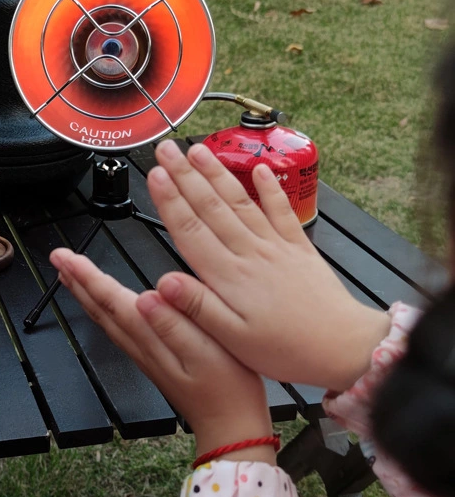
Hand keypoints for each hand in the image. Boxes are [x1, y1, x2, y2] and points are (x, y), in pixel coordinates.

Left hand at [50, 248, 275, 461]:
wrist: (230, 427)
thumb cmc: (228, 390)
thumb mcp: (208, 352)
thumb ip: (175, 323)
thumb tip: (147, 297)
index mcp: (151, 337)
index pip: (110, 300)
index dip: (87, 276)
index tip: (66, 257)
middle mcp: (141, 345)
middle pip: (100, 308)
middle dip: (77, 280)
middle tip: (59, 258)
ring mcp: (144, 354)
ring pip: (105, 318)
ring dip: (86, 294)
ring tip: (71, 275)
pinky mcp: (153, 359)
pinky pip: (118, 327)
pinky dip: (104, 309)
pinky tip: (105, 304)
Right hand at [146, 140, 391, 391]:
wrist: (341, 347)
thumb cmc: (284, 349)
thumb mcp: (232, 338)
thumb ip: (197, 307)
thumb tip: (163, 283)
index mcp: (228, 276)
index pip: (190, 229)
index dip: (170, 200)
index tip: (155, 174)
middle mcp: (249, 252)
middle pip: (211, 206)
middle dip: (185, 175)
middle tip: (166, 147)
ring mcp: (275, 246)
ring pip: (240, 202)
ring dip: (217, 174)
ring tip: (198, 150)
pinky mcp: (298, 248)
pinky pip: (281, 211)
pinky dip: (271, 188)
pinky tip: (260, 169)